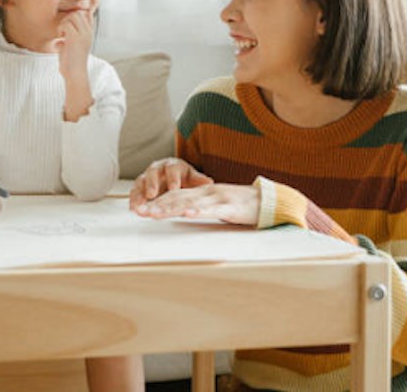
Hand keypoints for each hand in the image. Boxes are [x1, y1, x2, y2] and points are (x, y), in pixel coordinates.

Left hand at [56, 9, 93, 79]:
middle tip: (63, 32)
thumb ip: (68, 43)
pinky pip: (66, 24)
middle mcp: (88, 33)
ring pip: (72, 16)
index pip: (86, 15)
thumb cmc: (72, 65)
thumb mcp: (72, 51)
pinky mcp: (75, 38)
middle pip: (78, 13)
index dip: (74, 17)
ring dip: (64, 23)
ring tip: (61, 35)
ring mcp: (83, 34)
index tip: (67, 28)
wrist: (75, 74)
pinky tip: (60, 39)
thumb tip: (58, 42)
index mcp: (89, 34)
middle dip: (67, 19)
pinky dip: (60, 29)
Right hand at [129, 158, 213, 210]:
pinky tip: (133, 209)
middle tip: (152, 194)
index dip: (173, 178)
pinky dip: (133, 200)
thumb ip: (199, 180)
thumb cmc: (183, 178)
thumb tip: (209, 182)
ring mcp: (147, 177)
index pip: (172, 168)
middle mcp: (158, 169)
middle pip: (153, 173)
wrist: (174, 179)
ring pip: (141, 183)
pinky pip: (134, 192)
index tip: (174, 187)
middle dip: (152, 184)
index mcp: (172, 165)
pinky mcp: (139, 187)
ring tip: (139, 205)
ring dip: (139, 194)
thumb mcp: (193, 179)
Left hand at [134, 183, 259, 225]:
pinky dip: (198, 210)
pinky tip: (187, 213)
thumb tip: (180, 212)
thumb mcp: (215, 206)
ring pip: (190, 202)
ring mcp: (217, 199)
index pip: (175, 196)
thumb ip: (198, 207)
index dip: (157, 202)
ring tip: (155, 213)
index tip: (139, 209)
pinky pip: (212, 209)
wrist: (267, 200)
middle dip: (157, 205)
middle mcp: (206, 193)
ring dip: (171, 208)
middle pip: (178, 198)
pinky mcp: (229, 207)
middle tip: (139, 211)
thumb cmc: (240, 206)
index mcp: (202, 193)